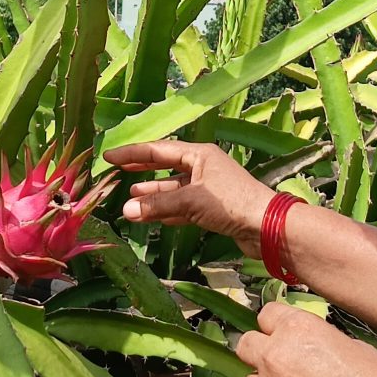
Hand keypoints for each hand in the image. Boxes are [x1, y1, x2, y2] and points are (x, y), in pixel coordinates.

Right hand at [104, 140, 276, 255]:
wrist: (267, 227)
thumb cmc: (232, 203)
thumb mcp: (191, 201)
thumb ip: (158, 205)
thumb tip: (126, 210)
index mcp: (200, 154)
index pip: (159, 150)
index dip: (133, 153)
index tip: (110, 155)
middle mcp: (204, 167)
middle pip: (166, 166)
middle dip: (142, 170)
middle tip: (118, 171)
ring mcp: (209, 188)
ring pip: (174, 189)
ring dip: (154, 195)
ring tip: (131, 199)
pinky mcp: (214, 209)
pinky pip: (184, 207)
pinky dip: (168, 211)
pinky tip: (153, 216)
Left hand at [233, 301, 376, 376]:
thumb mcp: (352, 346)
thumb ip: (319, 343)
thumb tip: (310, 352)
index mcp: (296, 330)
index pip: (266, 315)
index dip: (278, 326)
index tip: (288, 337)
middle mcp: (273, 358)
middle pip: (246, 346)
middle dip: (261, 352)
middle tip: (283, 366)